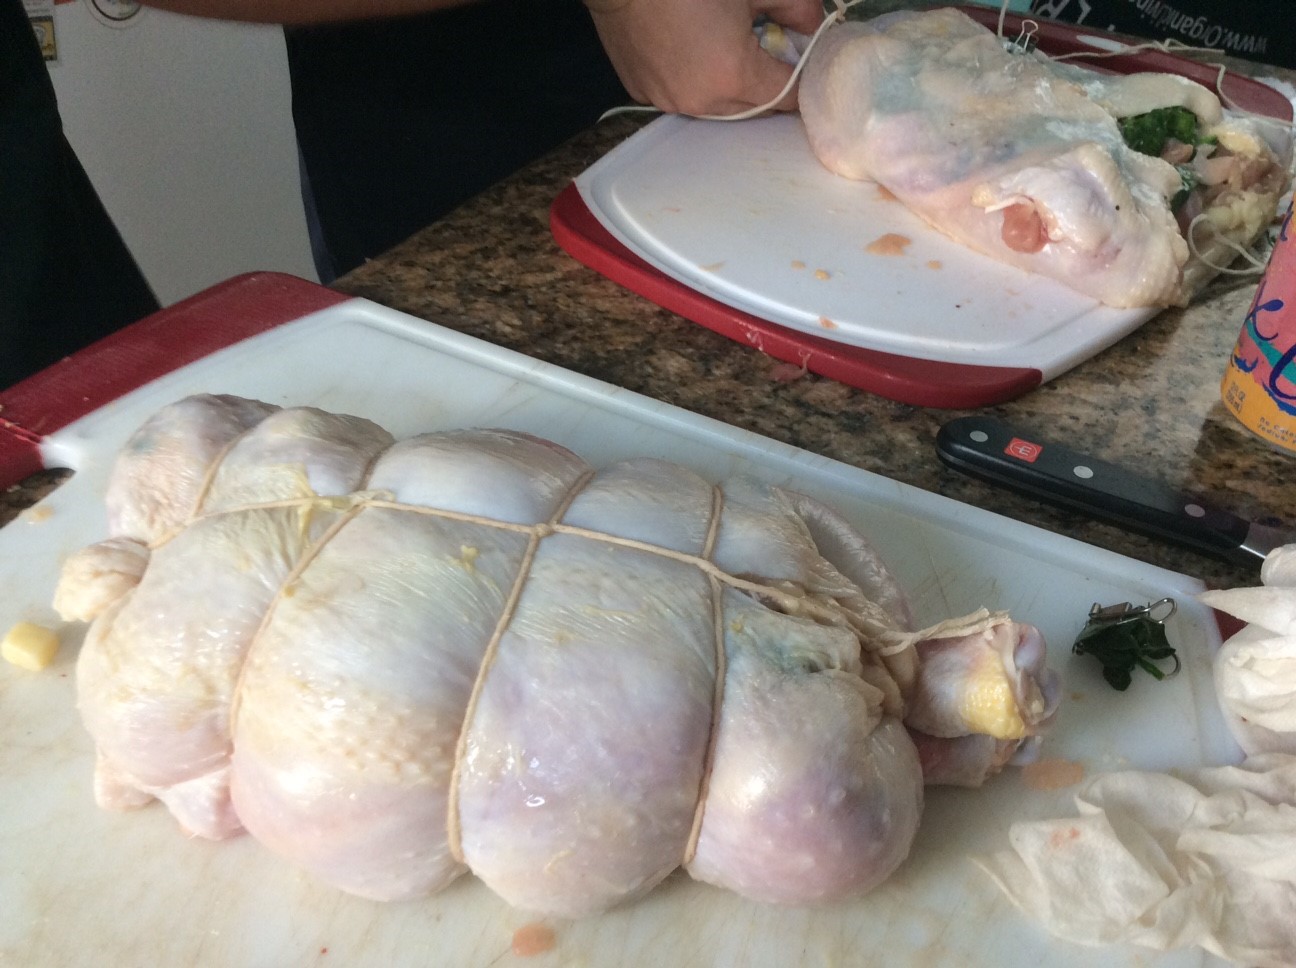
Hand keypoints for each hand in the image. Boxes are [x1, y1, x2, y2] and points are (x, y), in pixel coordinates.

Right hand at [587, 0, 826, 116]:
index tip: (799, 57)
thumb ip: (794, 7)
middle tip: (765, 46)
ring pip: (716, 107)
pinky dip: (694, 81)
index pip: (788, 97)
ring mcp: (668, 100)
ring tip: (723, 46)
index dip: (800, 77)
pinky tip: (688, 49)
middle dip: (766, 84)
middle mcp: (702, 101)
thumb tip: (815, 25)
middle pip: (753, 109)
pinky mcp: (643, 93)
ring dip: (729, 86)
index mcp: (734, 76)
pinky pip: (682, 96)